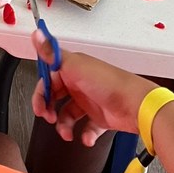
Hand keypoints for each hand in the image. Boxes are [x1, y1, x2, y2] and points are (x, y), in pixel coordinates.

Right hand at [31, 31, 157, 144]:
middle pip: (57, 96)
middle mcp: (81, 83)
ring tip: (67, 132)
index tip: (39, 104)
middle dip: (49, 109)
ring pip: (69, 114)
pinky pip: (87, 127)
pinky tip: (86, 137)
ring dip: (64, 125)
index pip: (49, 78)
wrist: (136, 105)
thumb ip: (52, 53)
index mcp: (74, 68)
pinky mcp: (101, 116)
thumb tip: (37, 34)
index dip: (41, 92)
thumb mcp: (75, 66)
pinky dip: (85, 134)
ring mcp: (91, 100)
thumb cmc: (109, 83)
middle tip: (48, 117)